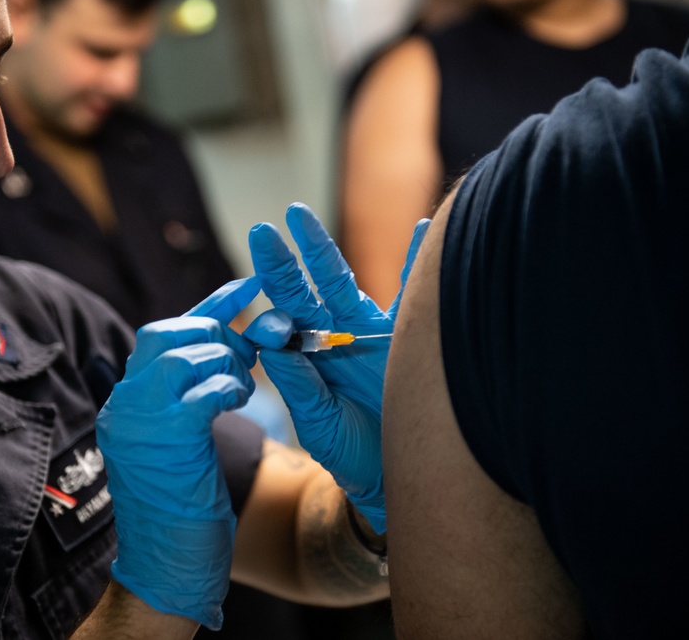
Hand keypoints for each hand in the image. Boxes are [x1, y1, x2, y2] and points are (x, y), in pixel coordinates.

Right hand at [96, 277, 260, 629]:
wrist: (166, 565)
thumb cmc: (181, 506)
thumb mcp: (181, 441)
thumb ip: (191, 396)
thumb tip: (228, 353)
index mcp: (127, 400)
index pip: (167, 333)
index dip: (213, 306)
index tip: (249, 286)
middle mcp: (125, 403)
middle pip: (167, 333)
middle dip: (216, 333)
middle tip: (248, 353)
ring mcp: (139, 420)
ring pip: (184, 355)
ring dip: (224, 364)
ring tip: (240, 388)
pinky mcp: (165, 440)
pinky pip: (200, 390)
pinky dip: (227, 388)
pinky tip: (237, 401)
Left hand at [244, 203, 428, 532]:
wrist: (395, 473)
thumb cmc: (351, 453)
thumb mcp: (320, 423)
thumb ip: (300, 386)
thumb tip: (272, 344)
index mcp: (308, 354)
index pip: (284, 315)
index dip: (273, 297)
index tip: (262, 281)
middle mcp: (334, 335)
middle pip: (305, 288)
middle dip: (285, 258)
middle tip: (264, 228)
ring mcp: (371, 332)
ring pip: (343, 281)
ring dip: (322, 249)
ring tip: (300, 214)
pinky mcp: (410, 337)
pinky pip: (416, 293)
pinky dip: (422, 260)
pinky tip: (426, 227)